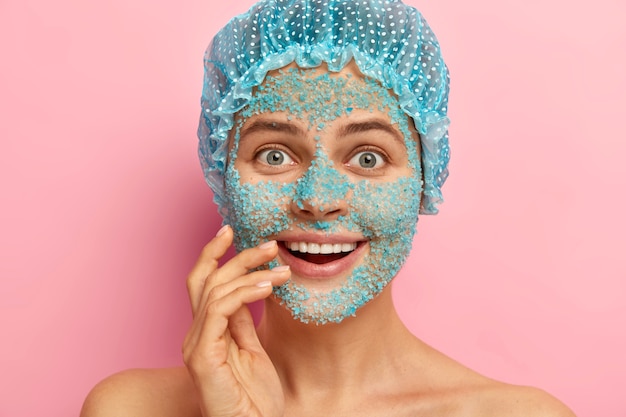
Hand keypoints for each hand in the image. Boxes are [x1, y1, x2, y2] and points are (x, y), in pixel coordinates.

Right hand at [183, 225, 289, 416]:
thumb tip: (249, 287)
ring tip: (282, 269)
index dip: (212, 254)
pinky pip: (220, 310)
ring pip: (215, 290)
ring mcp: (196, 345)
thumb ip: (242, 320)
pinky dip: (245, 293)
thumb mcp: (251, 349)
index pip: (202, 282)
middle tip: (270, 245)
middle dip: (238, 256)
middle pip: (207, 280)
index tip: (230, 230)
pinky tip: (268, 287)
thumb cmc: (253, 397)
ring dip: (251, 273)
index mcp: (206, 331)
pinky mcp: (202, 357)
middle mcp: (196, 334)